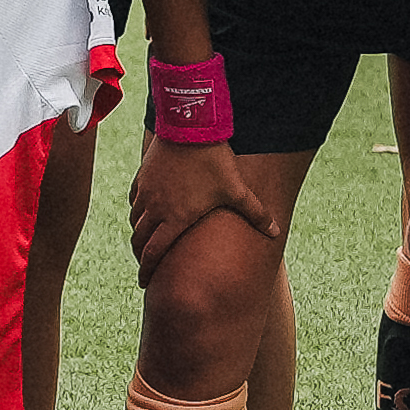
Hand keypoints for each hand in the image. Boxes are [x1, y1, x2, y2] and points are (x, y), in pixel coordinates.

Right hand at [126, 137, 273, 281]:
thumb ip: (256, 214)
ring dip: (138, 232)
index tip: (144, 282)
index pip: (153, 253)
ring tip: (145, 239)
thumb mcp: (237, 190)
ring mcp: (146, 191)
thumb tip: (275, 232)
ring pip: (135, 220)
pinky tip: (145, 209)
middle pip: (138, 240)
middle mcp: (155, 208)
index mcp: (175, 219)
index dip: (147, 270)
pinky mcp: (143, 175)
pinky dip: (137, 209)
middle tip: (145, 264)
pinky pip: (134, 199)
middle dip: (139, 255)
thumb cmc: (213, 161)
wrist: (189, 127)